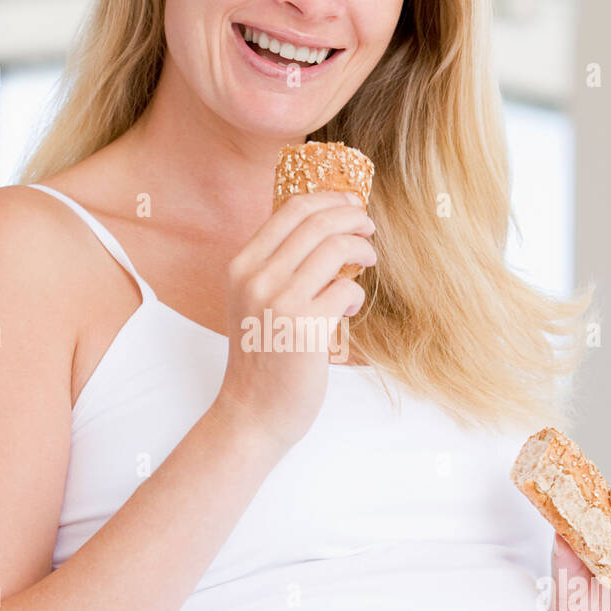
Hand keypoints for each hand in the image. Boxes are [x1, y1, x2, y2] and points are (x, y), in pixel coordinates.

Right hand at [214, 189, 376, 453]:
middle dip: (352, 218)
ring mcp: (279, 302)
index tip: (350, 203)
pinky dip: (356, 294)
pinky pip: (346, 289)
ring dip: (361, 249)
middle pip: (317, 222)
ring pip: (335, 248)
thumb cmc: (262, 356)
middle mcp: (256, 278)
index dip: (328, 199)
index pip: (290, 210)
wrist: (252, 411)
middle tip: (368, 228)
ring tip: (369, 259)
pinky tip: (349, 309)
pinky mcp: (305, 328)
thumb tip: (323, 227)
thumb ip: (275, 266)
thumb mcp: (253, 302)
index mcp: (241, 266)